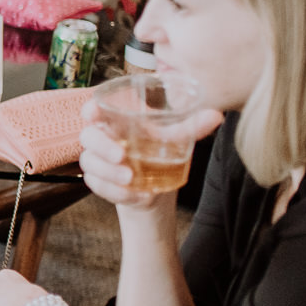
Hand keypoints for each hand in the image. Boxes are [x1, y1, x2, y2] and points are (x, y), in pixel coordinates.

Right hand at [78, 99, 222, 209]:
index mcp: (116, 122)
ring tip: (131, 180)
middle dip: (102, 147)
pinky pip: (98, 186)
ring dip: (109, 173)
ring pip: (90, 163)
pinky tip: (135, 195)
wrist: (153, 188)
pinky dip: (116, 192)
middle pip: (88, 137)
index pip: (94, 110)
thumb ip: (192, 127)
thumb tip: (217, 116)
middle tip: (122, 156)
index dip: (90, 110)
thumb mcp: (175, 139)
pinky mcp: (98, 182)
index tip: (93, 113)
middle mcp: (102, 139)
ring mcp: (97, 161)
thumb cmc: (159, 154)